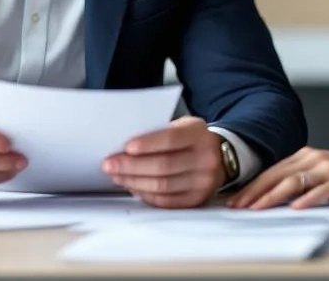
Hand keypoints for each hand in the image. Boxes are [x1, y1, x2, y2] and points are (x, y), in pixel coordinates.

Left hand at [102, 116, 225, 208]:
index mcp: (199, 134)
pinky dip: (145, 195)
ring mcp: (203, 182)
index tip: (126, 147)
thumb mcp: (182, 126)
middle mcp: (206, 159)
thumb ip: (159, 132)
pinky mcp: (197, 199)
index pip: (171, 139)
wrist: (218, 157)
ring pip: (162, 186)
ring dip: (134, 182)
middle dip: (132, 166)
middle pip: (164, 166)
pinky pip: (166, 201)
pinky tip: (132, 187)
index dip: (147, 144)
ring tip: (116, 176)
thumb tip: (124, 147)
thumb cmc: (190, 139)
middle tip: (109, 164)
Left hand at [229, 144, 328, 209]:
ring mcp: (328, 168)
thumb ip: (303, 182)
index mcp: (306, 157)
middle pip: (276, 175)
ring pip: (293, 181)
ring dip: (272, 196)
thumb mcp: (324, 175)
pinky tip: (295, 208)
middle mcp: (313, 159)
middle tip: (237, 207)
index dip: (252, 187)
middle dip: (254, 192)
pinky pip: (320, 189)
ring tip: (257, 209)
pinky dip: (306, 198)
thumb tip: (276, 199)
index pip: (271, 172)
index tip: (236, 201)